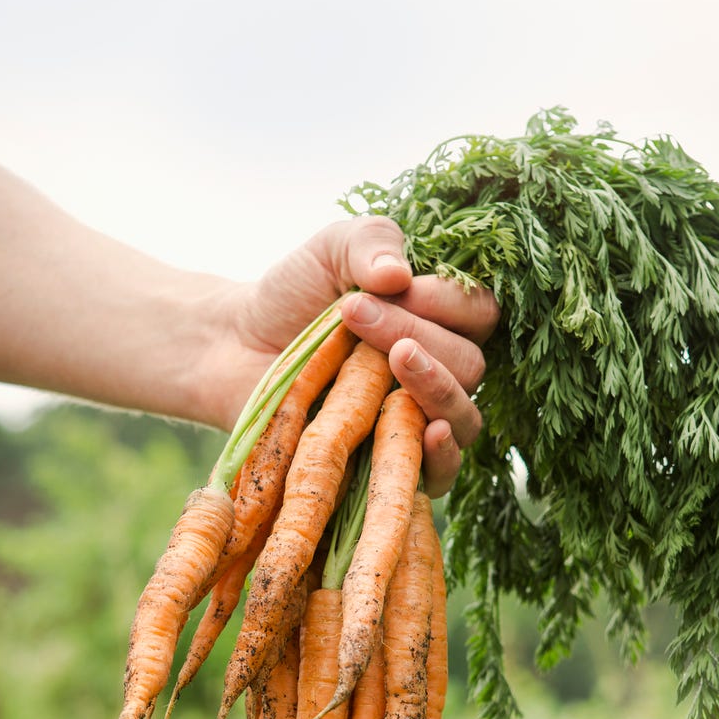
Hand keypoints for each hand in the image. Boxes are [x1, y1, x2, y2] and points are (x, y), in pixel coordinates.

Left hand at [222, 216, 498, 496]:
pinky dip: (443, 456)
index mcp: (442, 321)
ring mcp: (421, 422)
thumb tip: (398, 274)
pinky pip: (443, 475)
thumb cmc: (293, 297)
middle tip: (356, 314)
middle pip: (468, 365)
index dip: (445, 300)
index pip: (479, 313)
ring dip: (436, 387)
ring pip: (464, 418)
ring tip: (396, 358)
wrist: (239, 349)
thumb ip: (370, 242)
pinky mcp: (395, 466)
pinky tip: (430, 432)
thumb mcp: (331, 250)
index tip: (391, 285)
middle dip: (419, 335)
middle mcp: (442, 374)